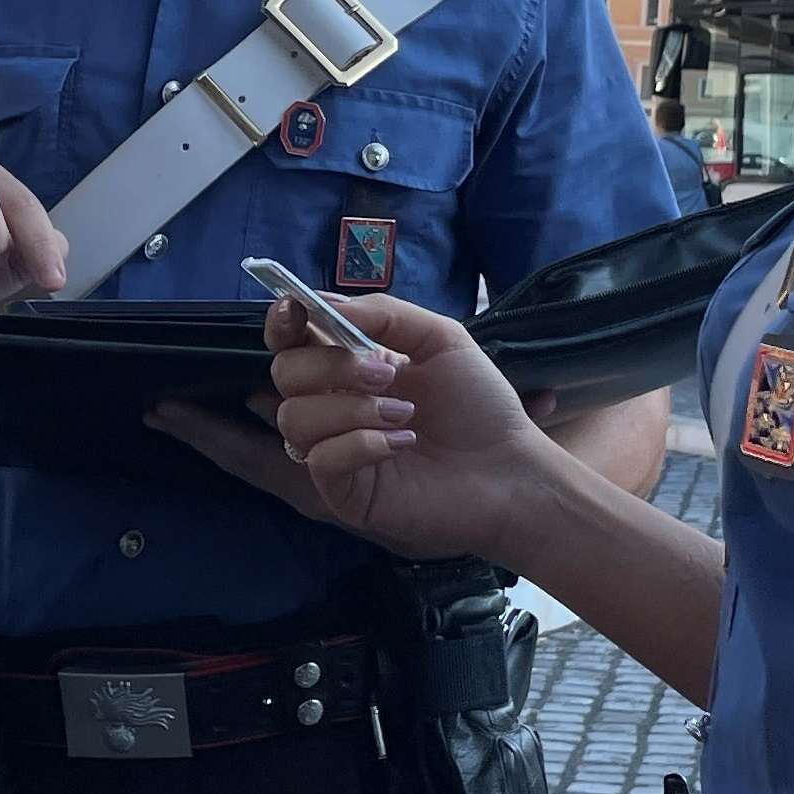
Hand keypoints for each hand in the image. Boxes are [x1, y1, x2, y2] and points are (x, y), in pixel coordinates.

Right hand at [154, 296, 556, 562]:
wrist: (511, 469)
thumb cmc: (481, 406)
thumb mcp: (441, 338)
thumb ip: (383, 314)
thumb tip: (319, 301)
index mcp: (351, 368)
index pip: (292, 342)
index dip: (283, 323)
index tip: (296, 309)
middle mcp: (336, 406)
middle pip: (284, 374)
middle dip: (330, 366)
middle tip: (387, 374)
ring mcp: (336, 451)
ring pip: (293, 418)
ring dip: (350, 409)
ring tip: (405, 414)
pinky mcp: (346, 492)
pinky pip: (320, 459)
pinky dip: (360, 444)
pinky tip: (403, 444)